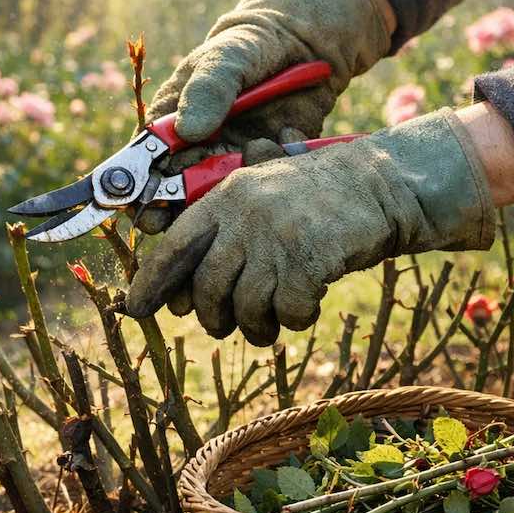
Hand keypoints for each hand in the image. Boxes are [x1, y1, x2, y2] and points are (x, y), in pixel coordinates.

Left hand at [126, 109, 495, 344]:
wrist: (378, 185)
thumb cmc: (310, 198)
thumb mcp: (259, 196)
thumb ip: (218, 233)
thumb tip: (173, 298)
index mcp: (225, 197)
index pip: (174, 247)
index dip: (152, 282)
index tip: (136, 309)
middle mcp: (244, 215)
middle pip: (207, 288)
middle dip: (212, 317)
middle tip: (224, 325)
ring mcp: (277, 237)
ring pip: (246, 307)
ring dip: (256, 327)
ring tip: (268, 326)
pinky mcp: (311, 259)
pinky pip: (289, 312)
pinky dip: (295, 320)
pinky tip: (305, 308)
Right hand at [137, 0, 392, 233]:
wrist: (306, 44)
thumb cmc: (252, 44)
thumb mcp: (227, 57)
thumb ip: (209, 89)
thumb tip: (189, 131)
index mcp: (169, 124)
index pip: (142, 164)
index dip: (138, 191)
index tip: (148, 208)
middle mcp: (193, 151)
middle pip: (173, 196)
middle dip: (179, 210)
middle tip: (191, 213)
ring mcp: (229, 164)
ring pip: (216, 200)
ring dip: (227, 197)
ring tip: (250, 166)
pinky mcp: (263, 170)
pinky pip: (260, 189)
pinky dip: (271, 176)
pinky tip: (286, 140)